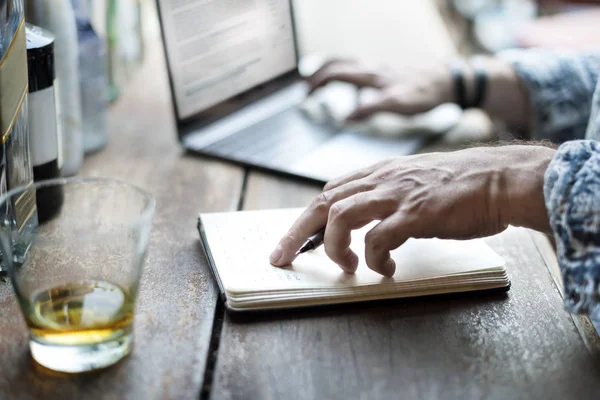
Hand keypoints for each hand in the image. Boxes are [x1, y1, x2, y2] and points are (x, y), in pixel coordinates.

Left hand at [270, 145, 554, 275]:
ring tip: (347, 267)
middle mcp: (382, 179)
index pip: (330, 192)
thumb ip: (388, 197)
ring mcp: (397, 194)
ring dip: (335, 247)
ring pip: (341, 216)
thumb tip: (369, 224)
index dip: (308, 218)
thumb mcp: (415, 183)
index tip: (295, 241)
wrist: (501, 178)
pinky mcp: (416, 213)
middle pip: (323, 202)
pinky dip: (375, 259)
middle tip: (283, 258)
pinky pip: (379, 239)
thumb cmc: (463, 186)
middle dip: (297, 233)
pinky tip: (386, 270)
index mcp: (380, 172)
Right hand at [306, 59, 453, 119]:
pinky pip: (360, 69)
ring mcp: (379, 68)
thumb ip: (369, 108)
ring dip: (332, 71)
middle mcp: (372, 67)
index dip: (318, 81)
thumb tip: (346, 117)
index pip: (335, 72)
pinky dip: (347, 74)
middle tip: (306, 87)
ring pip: (348, 64)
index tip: (305, 93)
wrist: (446, 81)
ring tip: (321, 83)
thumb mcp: (396, 104)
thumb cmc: (423, 93)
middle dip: (319, 73)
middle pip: (338, 63)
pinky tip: (353, 89)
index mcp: (370, 74)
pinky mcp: (387, 72)